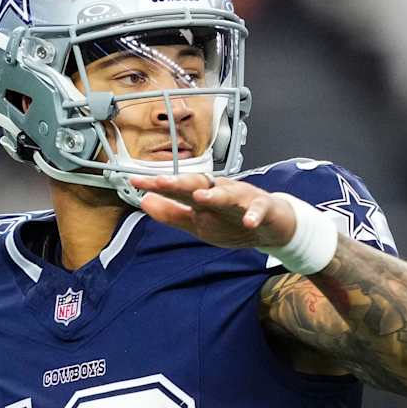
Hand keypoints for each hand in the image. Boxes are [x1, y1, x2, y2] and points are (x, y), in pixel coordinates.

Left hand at [130, 174, 297, 251]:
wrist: (271, 226)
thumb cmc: (231, 220)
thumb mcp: (196, 222)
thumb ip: (171, 213)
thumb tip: (144, 202)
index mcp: (202, 196)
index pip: (176, 189)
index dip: (157, 185)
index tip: (135, 181)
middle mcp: (220, 193)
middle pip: (199, 185)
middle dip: (180, 183)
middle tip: (161, 182)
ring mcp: (242, 200)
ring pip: (228, 194)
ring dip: (215, 196)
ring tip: (201, 197)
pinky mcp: (263, 209)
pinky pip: (258, 211)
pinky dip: (254, 215)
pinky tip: (248, 221)